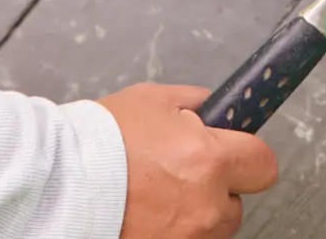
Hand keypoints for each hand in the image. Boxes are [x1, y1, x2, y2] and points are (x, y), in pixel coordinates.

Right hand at [98, 82, 277, 238]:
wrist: (62, 183)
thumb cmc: (104, 140)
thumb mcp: (153, 100)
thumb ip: (195, 103)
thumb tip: (215, 110)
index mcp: (209, 161)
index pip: (264, 164)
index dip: (248, 154)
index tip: (232, 152)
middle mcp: (206, 206)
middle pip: (237, 202)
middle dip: (217, 188)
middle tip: (181, 173)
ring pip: (212, 227)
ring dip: (196, 214)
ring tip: (157, 197)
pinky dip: (174, 231)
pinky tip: (147, 215)